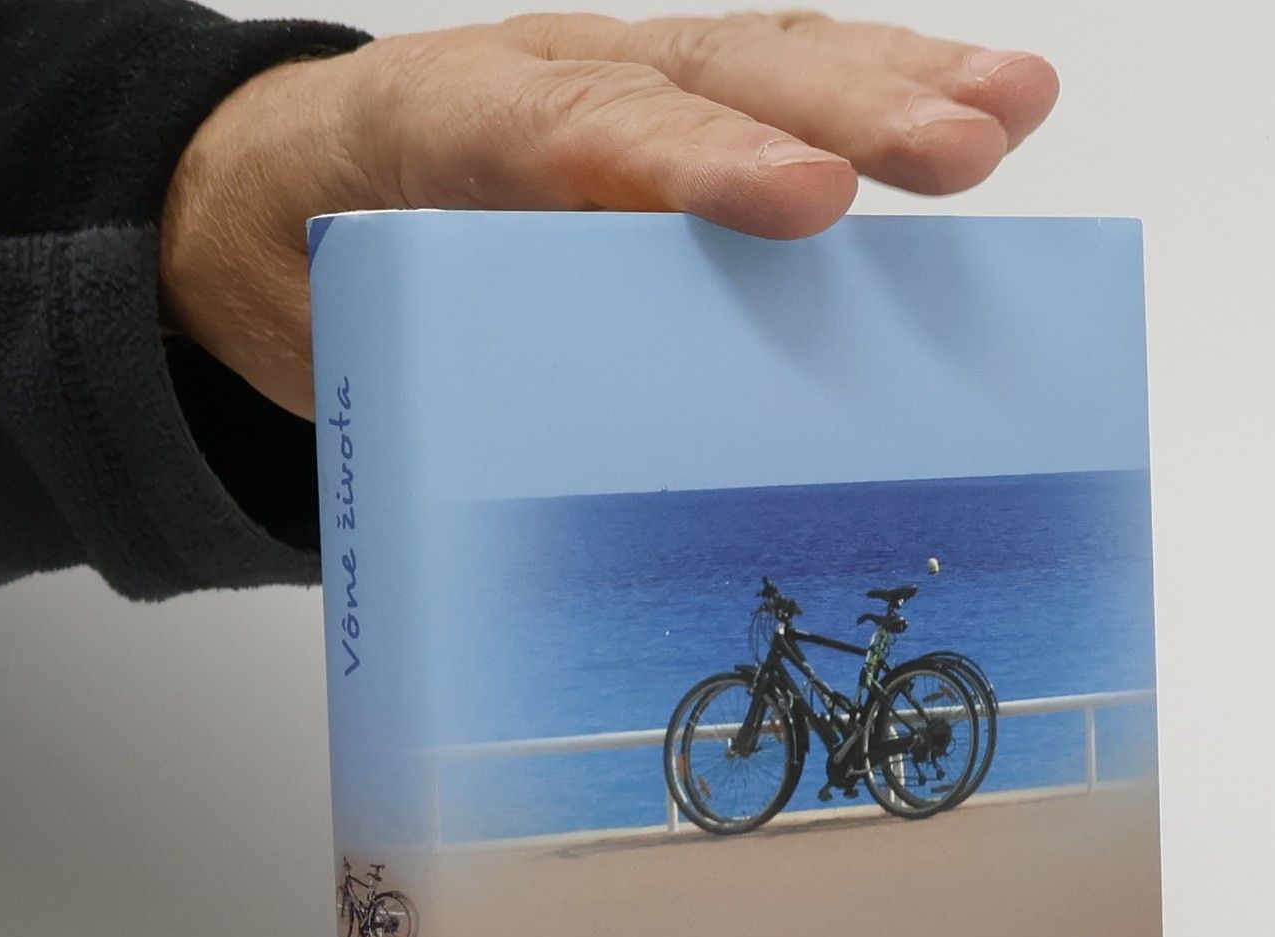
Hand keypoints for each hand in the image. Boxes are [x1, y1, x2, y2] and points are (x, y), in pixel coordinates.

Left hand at [159, 10, 1057, 416]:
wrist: (268, 203)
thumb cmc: (322, 277)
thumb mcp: (348, 348)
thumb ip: (437, 397)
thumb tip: (547, 534)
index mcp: (435, 129)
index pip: (563, 133)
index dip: (687, 164)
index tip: (803, 205)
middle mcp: (547, 82)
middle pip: (698, 76)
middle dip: (836, 115)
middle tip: (954, 151)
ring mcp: (621, 84)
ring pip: (762, 63)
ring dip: (894, 91)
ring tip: (1006, 115)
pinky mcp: (676, 108)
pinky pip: (787, 86)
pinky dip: (889, 92)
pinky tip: (996, 104)